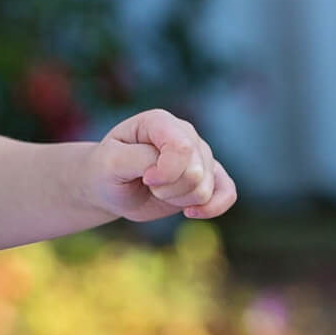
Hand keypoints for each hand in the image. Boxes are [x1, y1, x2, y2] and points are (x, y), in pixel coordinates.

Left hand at [79, 107, 237, 223]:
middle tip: (147, 184)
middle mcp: (185, 134)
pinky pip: (228, 192)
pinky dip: (213, 207)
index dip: (166, 172)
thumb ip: (140, 160)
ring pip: (206, 187)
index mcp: (160, 121)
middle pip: (195, 171)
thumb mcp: (111, 163)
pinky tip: (190, 213)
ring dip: (179, 199)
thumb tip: (170, 170)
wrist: (109, 187)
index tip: (145, 179)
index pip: (182, 147)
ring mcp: (200, 155)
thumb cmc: (107, 170)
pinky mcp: (208, 177)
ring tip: (158, 192)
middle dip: (169, 188)